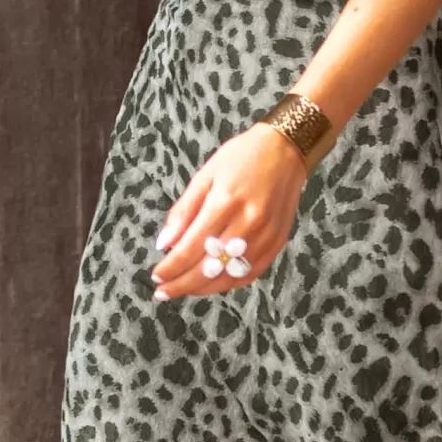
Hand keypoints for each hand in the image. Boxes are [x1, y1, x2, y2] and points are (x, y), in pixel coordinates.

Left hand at [150, 125, 308, 297]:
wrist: (285, 150)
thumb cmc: (241, 157)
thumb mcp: (205, 175)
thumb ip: (184, 211)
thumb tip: (164, 244)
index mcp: (224, 203)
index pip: (191, 248)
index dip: (171, 268)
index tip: (156, 276)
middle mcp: (247, 223)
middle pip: (209, 268)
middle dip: (182, 284)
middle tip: (164, 292)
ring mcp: (265, 235)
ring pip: (230, 276)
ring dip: (204, 288)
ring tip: (185, 289)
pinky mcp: (277, 242)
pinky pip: (251, 273)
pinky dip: (230, 283)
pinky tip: (213, 283)